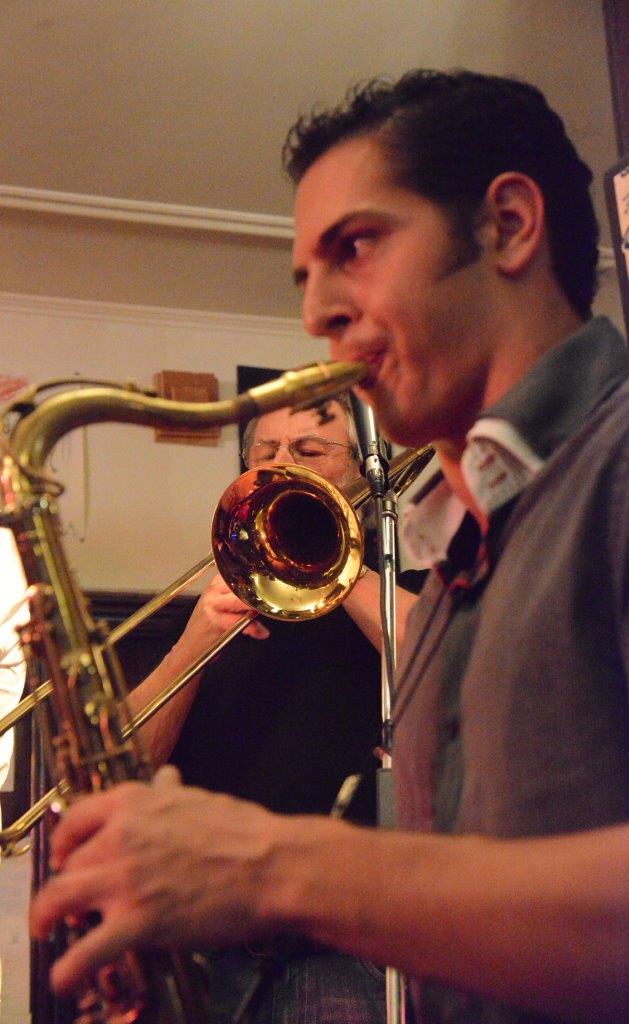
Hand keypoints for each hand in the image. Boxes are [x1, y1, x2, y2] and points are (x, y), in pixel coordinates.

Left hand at [30, 767, 282, 997]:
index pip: (75, 818)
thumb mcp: (200, 799)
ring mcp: (124, 880)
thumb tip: (165, 778)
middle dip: (67, 883)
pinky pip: (86, 951)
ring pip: (58, 900)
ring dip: (46, 919)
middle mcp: (119, 836)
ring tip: (48, 933)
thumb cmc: (244, 831)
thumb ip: (170, 793)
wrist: (272, 866)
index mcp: (134, 803)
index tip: (67, 855)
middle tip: (72, 900)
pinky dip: (68, 969)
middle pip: (68, 863)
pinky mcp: (137, 922)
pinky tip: (65, 978)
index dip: (65, 841)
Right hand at [172, 573, 268, 661]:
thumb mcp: (218, 606)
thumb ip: (236, 598)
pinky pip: (239, 621)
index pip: (238, 577)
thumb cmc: (206, 628)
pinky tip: (261, 632)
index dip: (255, 582)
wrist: (189, 648)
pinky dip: (253, 628)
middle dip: (257, 594)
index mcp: (214, 585)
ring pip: (239, 601)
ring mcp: (212, 606)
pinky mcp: (214, 622)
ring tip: (266, 612)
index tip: (269, 586)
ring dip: (254, 608)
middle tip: (271, 600)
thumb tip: (261, 597)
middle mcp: (212, 592)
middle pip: (240, 587)